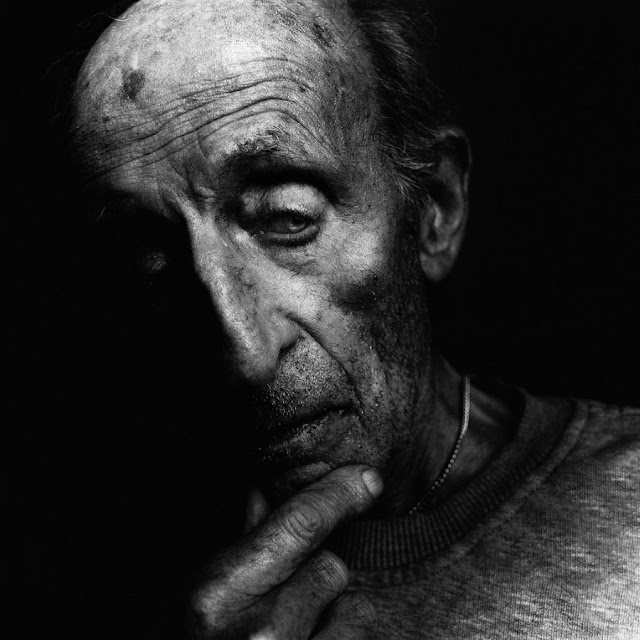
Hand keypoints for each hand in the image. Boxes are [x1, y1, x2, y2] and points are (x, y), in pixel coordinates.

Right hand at [188, 465, 382, 638]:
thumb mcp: (213, 594)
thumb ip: (244, 539)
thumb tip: (264, 488)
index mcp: (219, 593)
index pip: (298, 525)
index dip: (337, 494)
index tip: (367, 477)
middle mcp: (257, 633)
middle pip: (331, 567)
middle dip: (320, 571)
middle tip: (293, 591)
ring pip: (349, 607)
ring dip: (330, 612)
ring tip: (295, 631)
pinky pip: (355, 636)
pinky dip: (338, 637)